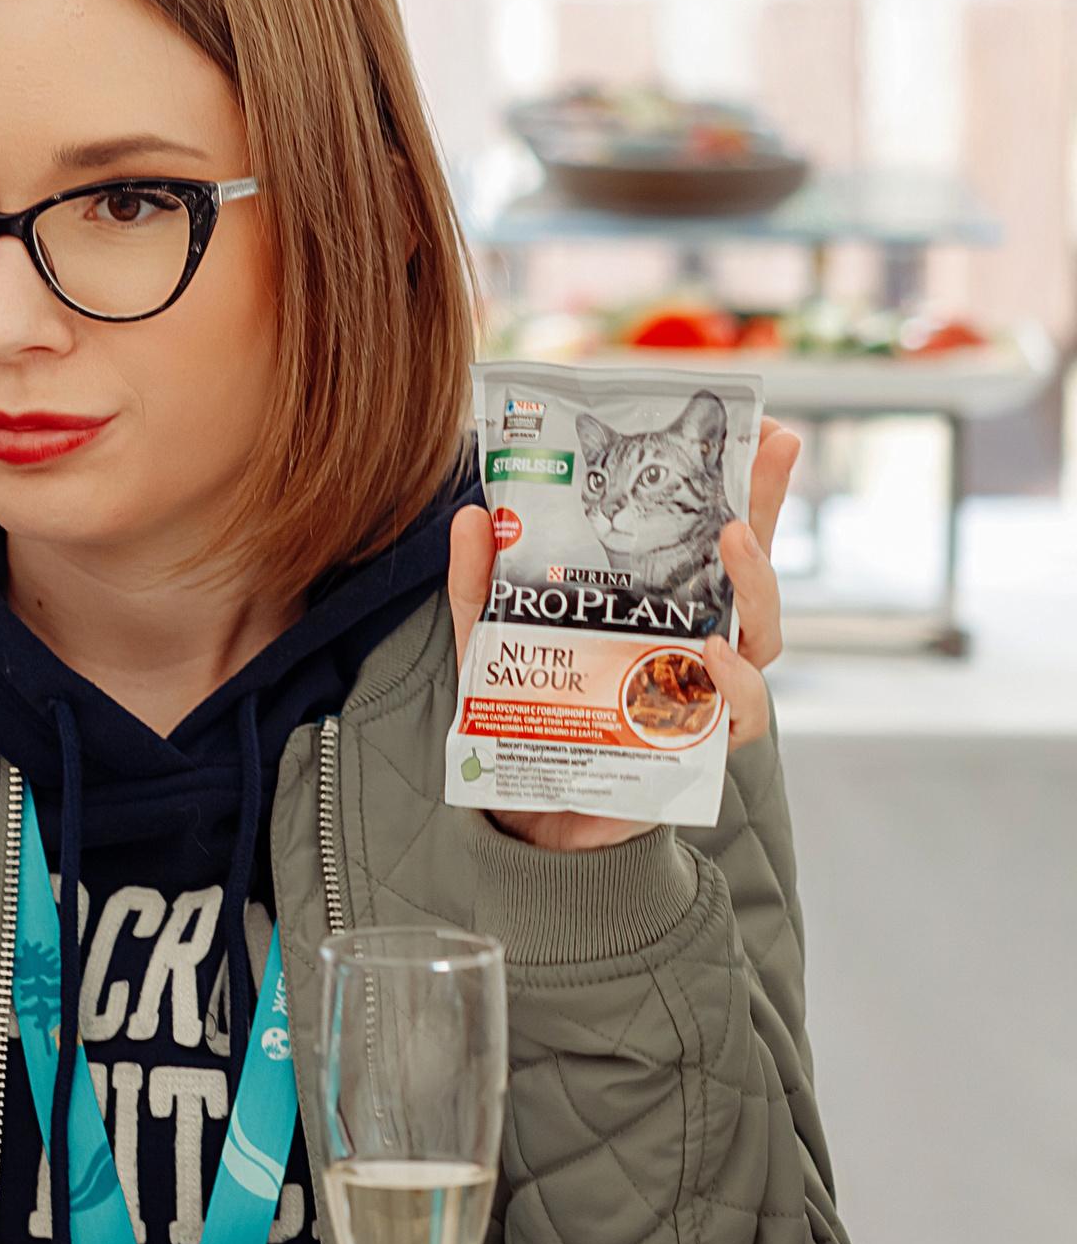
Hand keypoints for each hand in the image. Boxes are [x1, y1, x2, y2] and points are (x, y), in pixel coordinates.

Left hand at [447, 418, 800, 851]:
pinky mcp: (699, 747)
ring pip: (760, 638)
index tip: (771, 432)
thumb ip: (477, 583)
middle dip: (766, 515)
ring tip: (733, 543)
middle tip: (761, 464)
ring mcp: (704, 695)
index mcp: (658, 606)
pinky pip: (738, 713)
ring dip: (755, 586)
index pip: (712, 538)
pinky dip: (732, 682)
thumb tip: (472, 515)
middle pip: (752, 575)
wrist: (522, 811)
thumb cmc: (525, 717)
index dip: (749, 488)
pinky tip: (707, 652)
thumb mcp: (487, 641)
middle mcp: (694, 644)